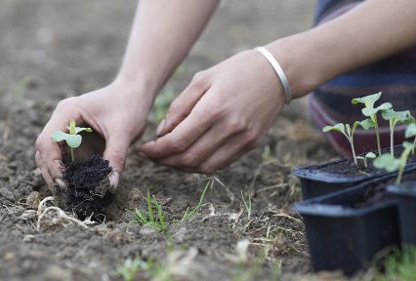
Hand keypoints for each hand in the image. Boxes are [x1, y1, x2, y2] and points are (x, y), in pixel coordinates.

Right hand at [35, 81, 150, 191]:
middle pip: (45, 151)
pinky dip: (72, 174)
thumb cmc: (129, 105)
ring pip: (53, 158)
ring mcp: (67, 131)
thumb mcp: (124, 132)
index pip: (48, 141)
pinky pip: (69, 160)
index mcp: (68, 112)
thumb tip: (108, 186)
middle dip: (52, 174)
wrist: (135, 94)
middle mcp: (62, 121)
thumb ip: (115, 158)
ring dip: (60, 176)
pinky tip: (81, 187)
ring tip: (71, 195)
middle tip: (66, 195)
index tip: (64, 183)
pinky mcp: (77, 141)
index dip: (52, 164)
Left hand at [139, 50, 285, 172]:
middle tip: (153, 156)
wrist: (277, 73)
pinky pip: (221, 164)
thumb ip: (179, 107)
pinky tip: (190, 157)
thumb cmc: (235, 71)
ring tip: (169, 159)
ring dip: (182, 167)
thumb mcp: (202, 79)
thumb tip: (162, 133)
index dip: (157, 150)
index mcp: (214, 108)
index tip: (144, 150)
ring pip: (204, 166)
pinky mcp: (251, 144)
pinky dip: (201, 165)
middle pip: (189, 158)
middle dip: (165, 161)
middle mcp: (229, 127)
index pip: (178, 141)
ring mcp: (242, 138)